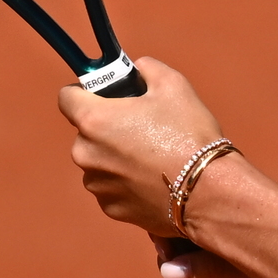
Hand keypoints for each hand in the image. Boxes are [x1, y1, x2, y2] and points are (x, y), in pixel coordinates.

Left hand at [56, 55, 222, 235]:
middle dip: (109, 128)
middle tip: (144, 128)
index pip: (67, 97)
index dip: (85, 92)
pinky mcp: (111, 208)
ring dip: (117, 158)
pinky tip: (154, 180)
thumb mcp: (174, 85)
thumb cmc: (190, 137)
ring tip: (153, 159)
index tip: (105, 95)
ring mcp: (97, 184)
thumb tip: (138, 69)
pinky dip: (127, 183)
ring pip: (99, 162)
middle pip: (87, 132)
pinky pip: (112, 188)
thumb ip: (146, 69)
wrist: (210, 193)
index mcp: (94, 120)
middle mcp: (86, 154)